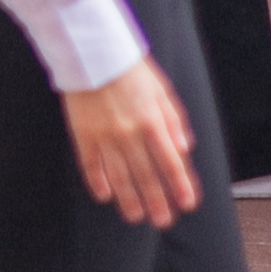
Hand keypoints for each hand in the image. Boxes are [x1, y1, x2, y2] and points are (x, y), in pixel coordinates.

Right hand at [61, 56, 200, 224]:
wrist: (92, 50)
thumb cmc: (130, 69)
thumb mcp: (162, 89)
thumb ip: (175, 120)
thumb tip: (185, 149)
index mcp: (152, 121)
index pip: (171, 162)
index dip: (180, 185)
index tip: (187, 204)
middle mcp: (130, 133)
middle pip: (146, 176)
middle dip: (157, 202)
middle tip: (162, 221)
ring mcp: (105, 136)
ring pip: (119, 177)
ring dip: (129, 200)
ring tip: (136, 217)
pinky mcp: (83, 133)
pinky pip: (90, 165)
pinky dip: (97, 182)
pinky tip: (104, 196)